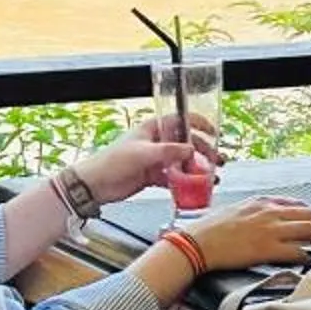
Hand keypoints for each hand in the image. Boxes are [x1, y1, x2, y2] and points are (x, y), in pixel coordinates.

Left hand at [78, 114, 225, 204]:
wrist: (94, 185)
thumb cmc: (112, 162)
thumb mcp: (143, 153)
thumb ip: (169, 152)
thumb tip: (192, 150)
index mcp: (152, 129)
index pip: (180, 120)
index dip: (198, 123)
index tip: (213, 131)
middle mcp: (156, 142)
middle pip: (186, 143)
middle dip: (203, 151)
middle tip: (217, 161)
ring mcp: (155, 160)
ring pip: (182, 162)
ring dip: (197, 169)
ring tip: (211, 177)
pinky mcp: (153, 176)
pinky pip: (174, 178)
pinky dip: (185, 183)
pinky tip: (194, 189)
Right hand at [180, 194, 310, 273]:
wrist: (195, 244)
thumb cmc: (209, 230)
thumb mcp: (236, 211)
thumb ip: (255, 213)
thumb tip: (267, 222)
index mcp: (261, 202)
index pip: (297, 204)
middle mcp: (269, 212)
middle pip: (310, 214)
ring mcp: (270, 229)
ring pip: (309, 229)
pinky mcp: (268, 248)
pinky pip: (298, 251)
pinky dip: (308, 256)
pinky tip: (309, 261)